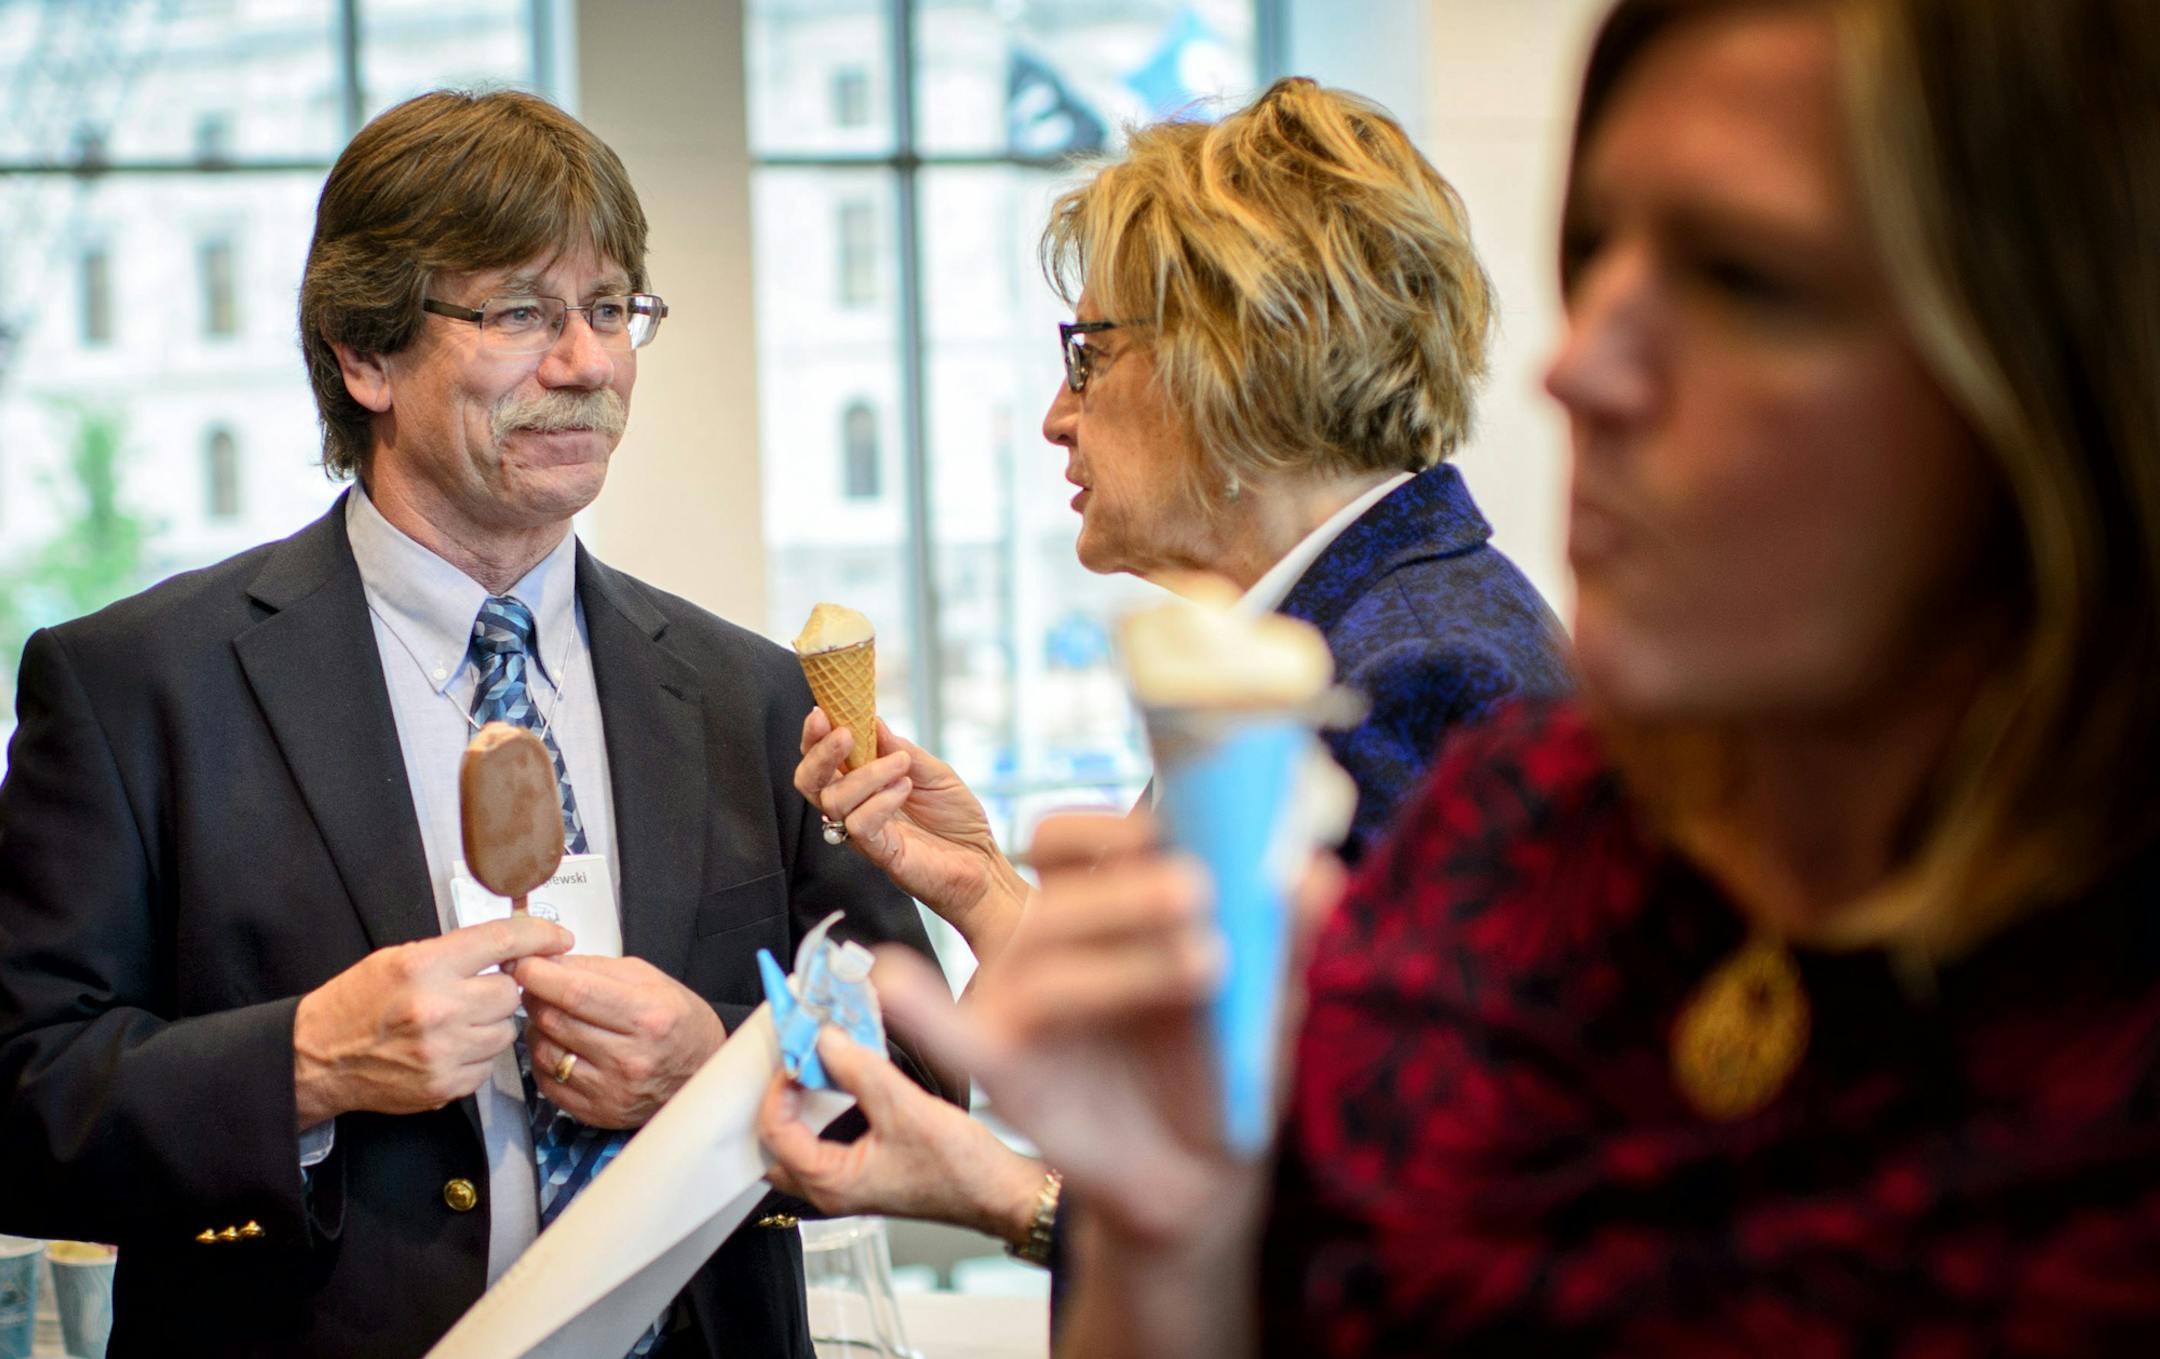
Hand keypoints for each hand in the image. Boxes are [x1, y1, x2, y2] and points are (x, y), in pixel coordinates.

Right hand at [293, 916, 572, 1125]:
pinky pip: (488, 1064)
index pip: (501, 941)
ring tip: (459, 1019)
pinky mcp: (446, 1086)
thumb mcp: (400, 958)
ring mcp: (443, 1052)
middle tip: (478, 989)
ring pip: (506, 1030)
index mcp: (424, 966)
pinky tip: (449, 1046)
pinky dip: (477, 1054)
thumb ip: (456, 953)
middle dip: (502, 988)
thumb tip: (514, 948)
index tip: (559, 938)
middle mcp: (438, 1009)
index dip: (538, 936)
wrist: (317, 1058)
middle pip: (511, 992)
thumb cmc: (358, 1001)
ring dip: (492, 1023)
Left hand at [512, 954, 727, 1128]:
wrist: (704, 1069)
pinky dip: (545, 1060)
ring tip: (554, 1016)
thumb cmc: (680, 1022)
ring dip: (538, 1029)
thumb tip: (547, 962)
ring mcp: (612, 1090)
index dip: (541, 976)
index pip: (577, 993)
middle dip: (536, 996)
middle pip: (556, 1020)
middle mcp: (630, 1058)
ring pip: (545, 1052)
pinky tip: (561, 1046)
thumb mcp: (649, 979)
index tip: (524, 965)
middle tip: (536, 986)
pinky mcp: (598, 1112)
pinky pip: (548, 1082)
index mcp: (648, 1017)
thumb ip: (595, 968)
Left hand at [757, 1028, 1045, 1240]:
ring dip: (799, 1105)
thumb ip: (861, 1070)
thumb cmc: (961, 1168)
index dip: (780, 1087)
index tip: (799, 1052)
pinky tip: (838, 1080)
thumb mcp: (907, 1109)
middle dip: (779, 1099)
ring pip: (799, 1143)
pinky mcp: (864, 1171)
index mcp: (832, 1184)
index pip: (776, 1132)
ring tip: (810, 1065)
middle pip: (775, 1144)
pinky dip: (821, 1111)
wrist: (999, 1192)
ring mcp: (848, 1183)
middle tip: (794, 1059)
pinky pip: (824, 1141)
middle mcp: (832, 1190)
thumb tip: (826, 1040)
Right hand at [795, 709, 1029, 962]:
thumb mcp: (934, 771)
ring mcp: (864, 833)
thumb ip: (900, 749)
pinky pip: (860, 826)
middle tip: (845, 734)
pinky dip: (879, 801)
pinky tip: (904, 789)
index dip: (815, 737)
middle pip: (811, 782)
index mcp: (863, 785)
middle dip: (821, 753)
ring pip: (834, 801)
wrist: (982, 862)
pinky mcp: (880, 853)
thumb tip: (872, 720)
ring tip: (902, 766)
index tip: (822, 712)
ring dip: (867, 774)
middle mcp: (856, 808)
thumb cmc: (956, 818)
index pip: (823, 760)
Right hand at [874, 813, 1342, 1358]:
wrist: (1199, 1184)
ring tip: (1211, 962)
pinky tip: (896, 981)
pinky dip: (925, 1011)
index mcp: (1108, 913)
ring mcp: (1025, 1008)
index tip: (1181, 829)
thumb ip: (1281, 940)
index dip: (1121, 828)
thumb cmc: (1221, 1077)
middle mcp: (1054, 947)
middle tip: (1205, 892)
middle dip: (1137, 892)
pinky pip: (954, 1039)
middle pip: (1069, 896)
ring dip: (1124, 961)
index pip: (1083, 842)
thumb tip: (1315, 870)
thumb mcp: (1264, 1005)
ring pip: (1048, 964)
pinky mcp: (1007, 1073)